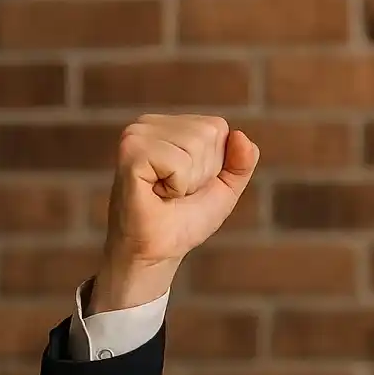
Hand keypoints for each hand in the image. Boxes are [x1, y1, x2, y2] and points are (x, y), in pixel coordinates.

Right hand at [91, 114, 259, 312]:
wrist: (159, 251)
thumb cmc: (186, 219)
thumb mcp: (225, 189)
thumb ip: (241, 163)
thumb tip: (242, 136)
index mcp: (170, 126)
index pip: (218, 127)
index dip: (216, 164)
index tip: (191, 184)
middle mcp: (149, 123)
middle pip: (208, 133)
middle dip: (203, 173)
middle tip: (176, 192)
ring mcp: (136, 134)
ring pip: (195, 145)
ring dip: (188, 181)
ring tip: (165, 193)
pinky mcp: (131, 151)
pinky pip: (178, 162)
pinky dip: (177, 186)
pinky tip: (156, 193)